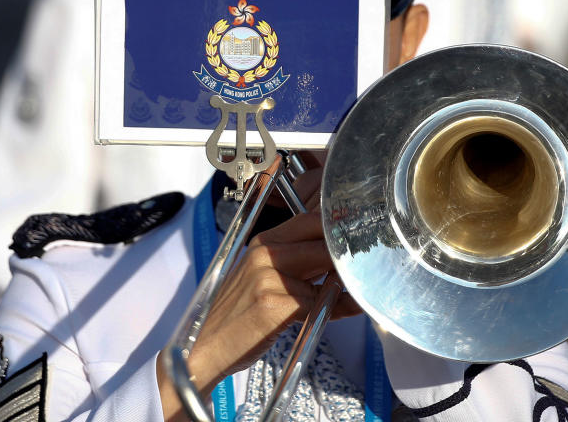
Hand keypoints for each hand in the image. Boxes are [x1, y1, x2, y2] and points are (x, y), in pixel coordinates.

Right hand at [189, 210, 360, 391]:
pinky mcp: (274, 303)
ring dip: (344, 286)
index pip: (310, 220)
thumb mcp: (261, 279)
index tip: (358, 238)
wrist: (203, 347)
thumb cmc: (235, 317)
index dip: (337, 228)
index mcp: (262, 242)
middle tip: (364, 268)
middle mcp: (265, 253)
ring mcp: (268, 277)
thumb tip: (339, 264)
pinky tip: (338, 313)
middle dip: (347, 257)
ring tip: (350, 296)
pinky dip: (335, 310)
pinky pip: (318, 302)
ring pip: (326, 272)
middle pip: (323, 242)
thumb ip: (298, 266)